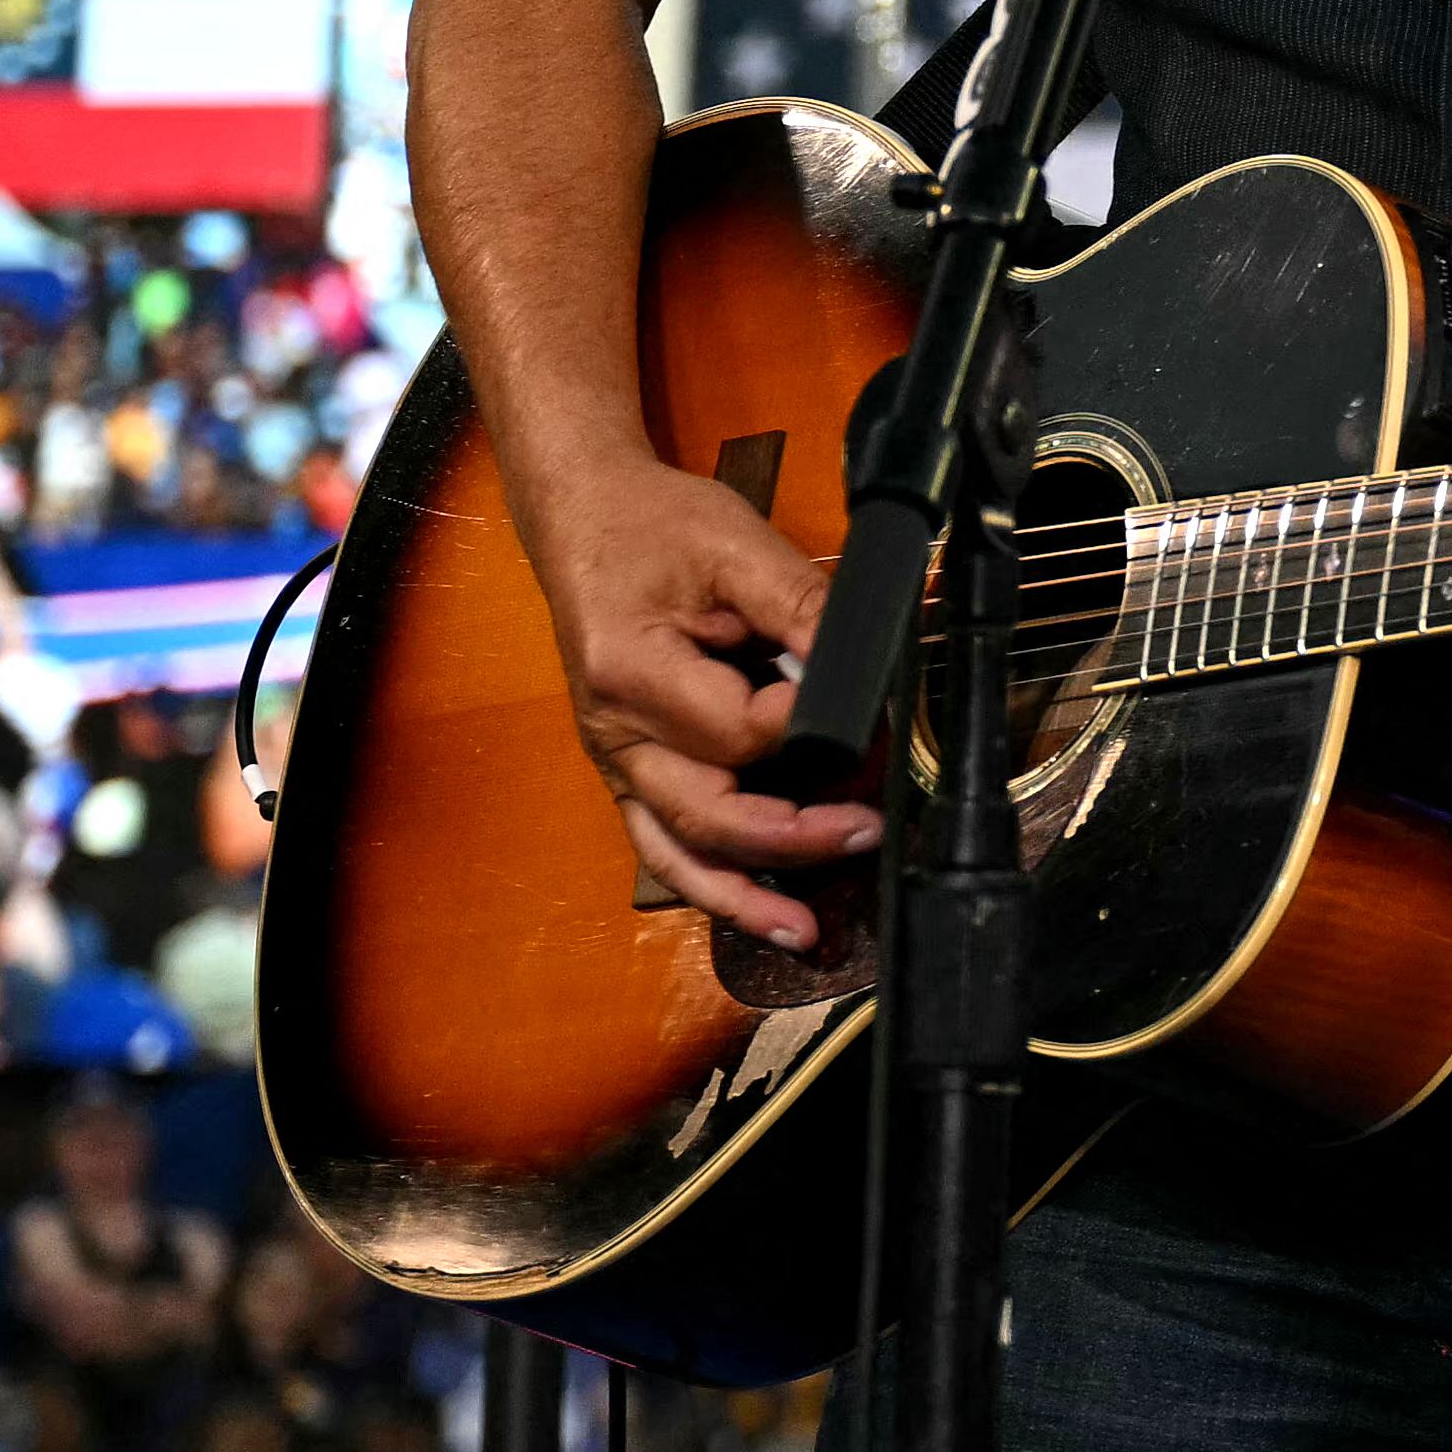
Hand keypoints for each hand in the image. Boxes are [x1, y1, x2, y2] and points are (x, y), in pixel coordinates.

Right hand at [520, 441, 873, 948]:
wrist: (586, 521)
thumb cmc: (653, 528)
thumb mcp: (735, 545)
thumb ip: (802, 604)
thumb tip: (864, 661)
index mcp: (630, 671)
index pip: (737, 729)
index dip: (807, 725)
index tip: (853, 702)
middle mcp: (615, 732)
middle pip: (709, 811)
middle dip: (794, 835)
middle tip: (865, 830)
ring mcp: (618, 761)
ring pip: (679, 851)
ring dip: (746, 896)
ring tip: (807, 929)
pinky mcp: (632, 772)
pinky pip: (667, 845)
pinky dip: (714, 886)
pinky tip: (764, 914)